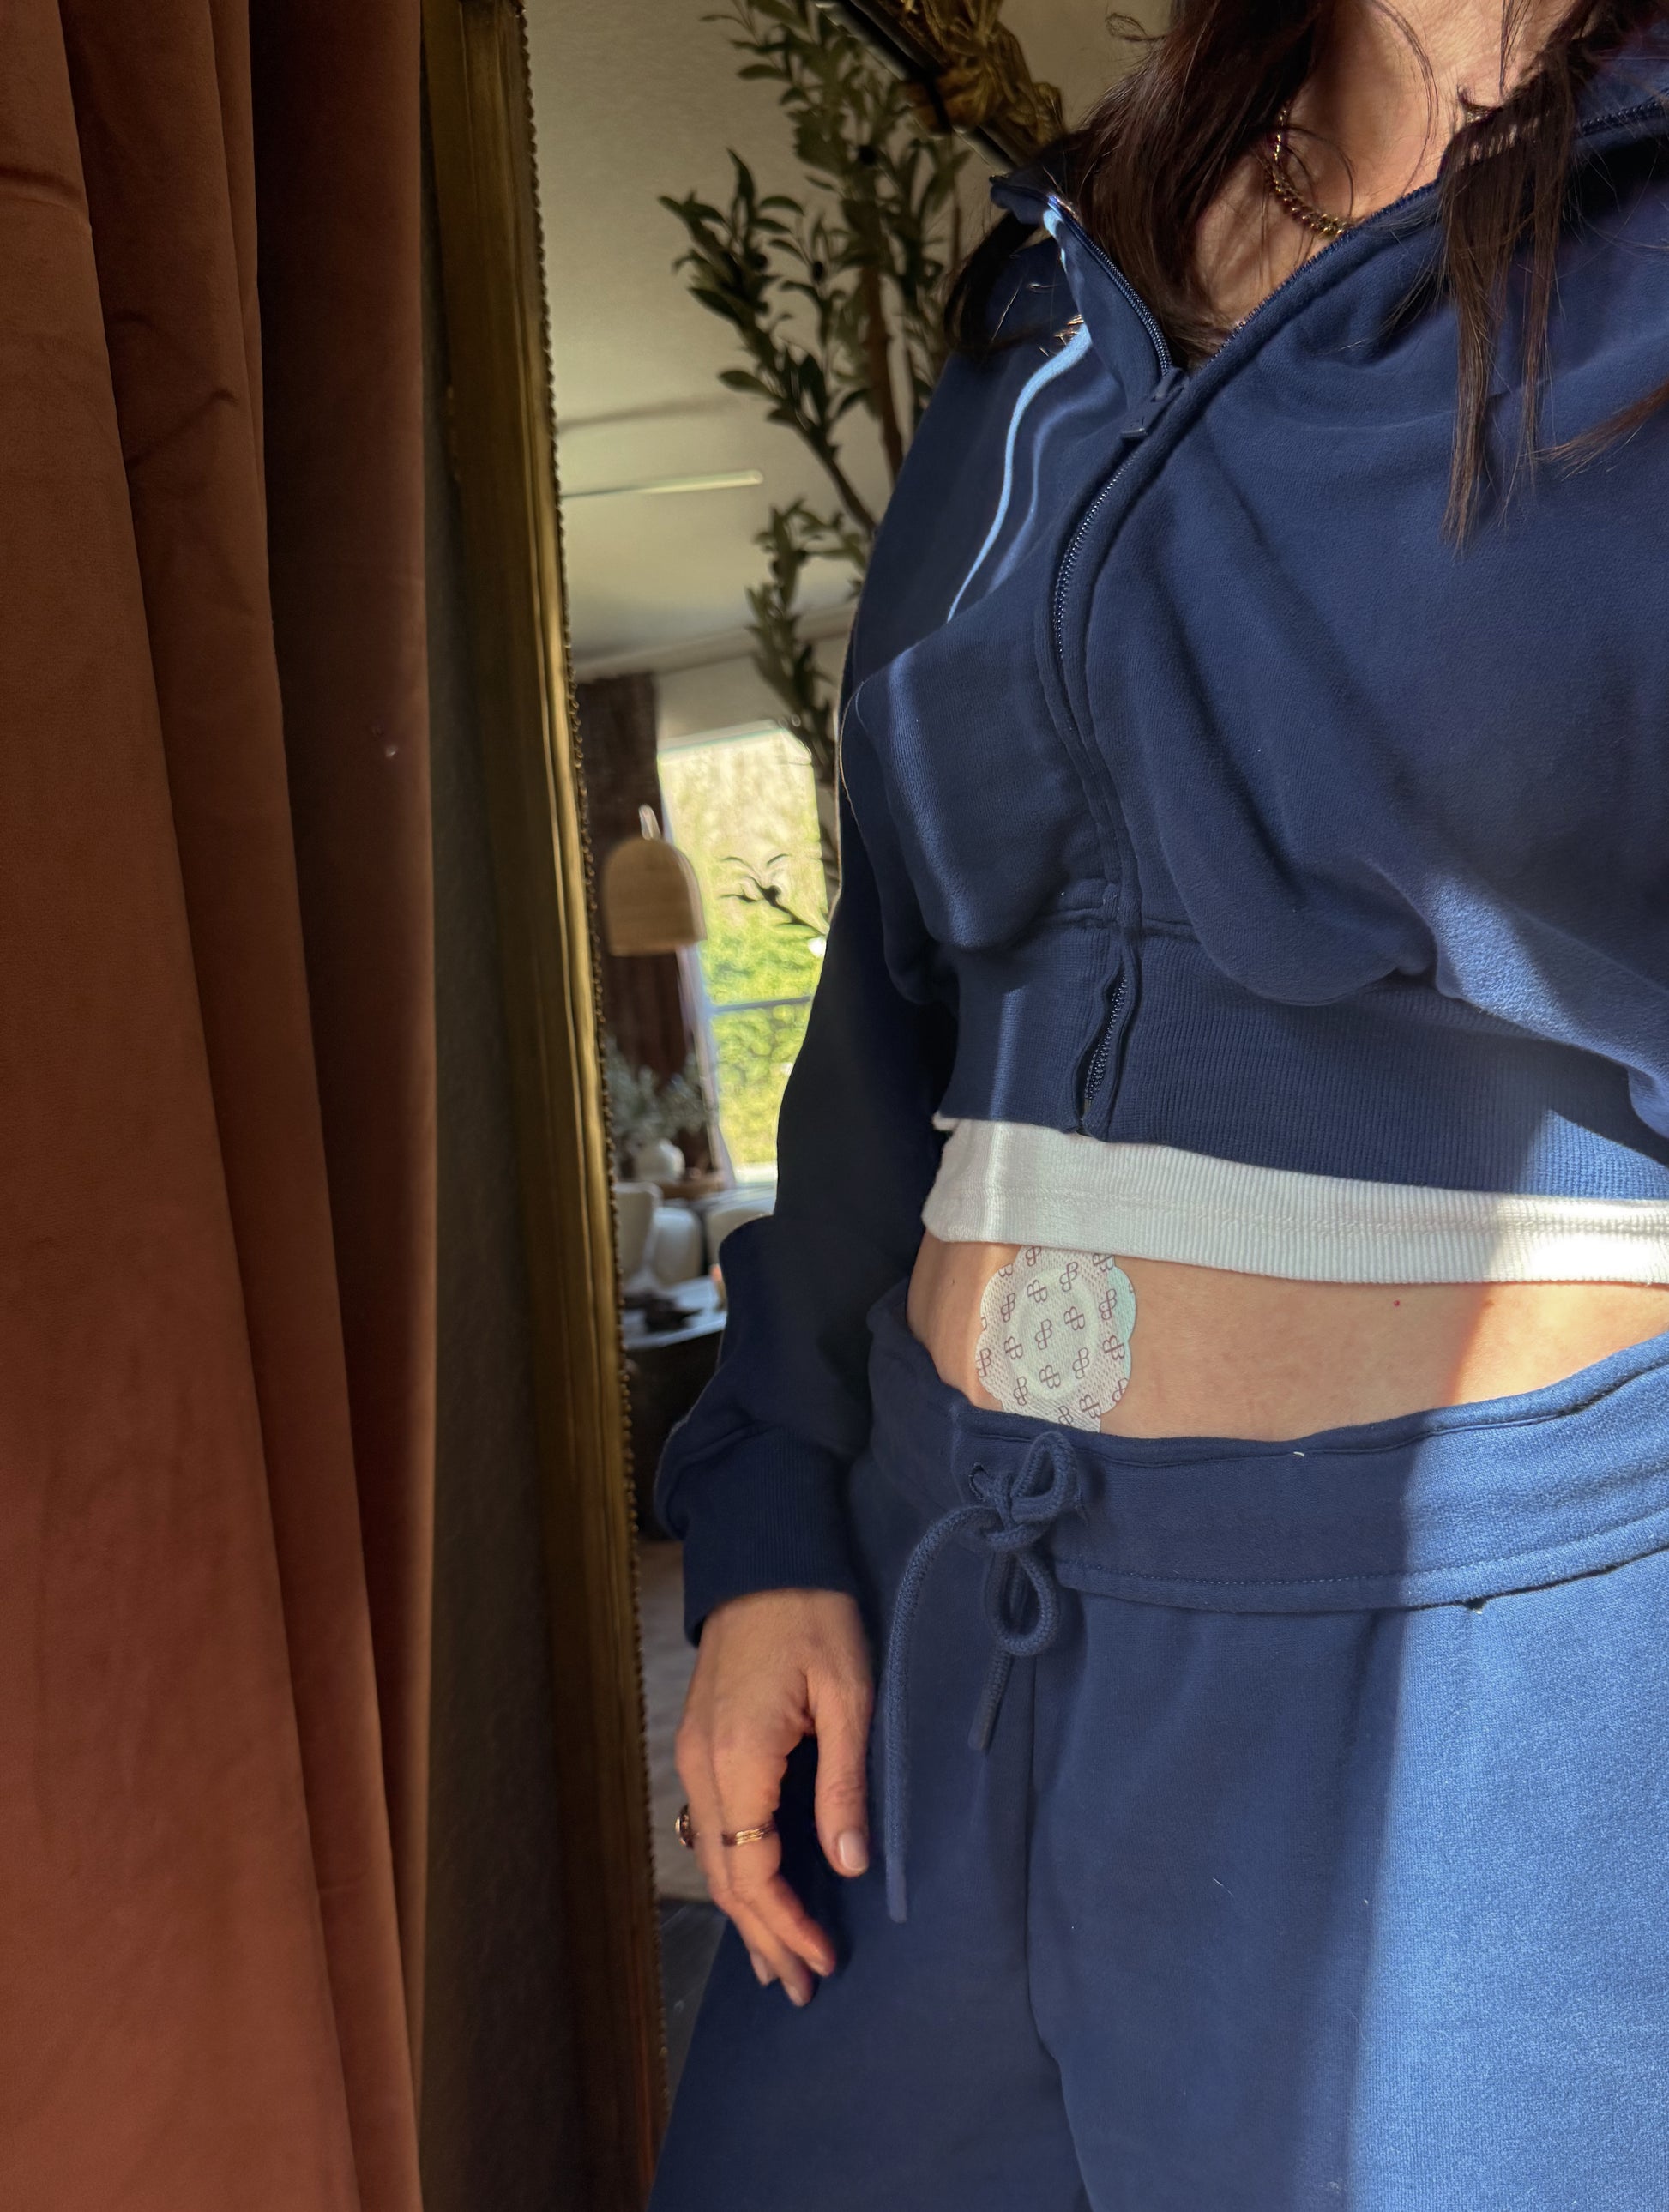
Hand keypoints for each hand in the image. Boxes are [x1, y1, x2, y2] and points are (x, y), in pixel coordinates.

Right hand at [675, 1586, 872, 2006]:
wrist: (763, 1555)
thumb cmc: (814, 1616)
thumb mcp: (848, 1693)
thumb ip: (844, 1782)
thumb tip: (847, 1864)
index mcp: (739, 1759)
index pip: (753, 1871)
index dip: (786, 1925)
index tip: (822, 1963)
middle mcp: (702, 1766)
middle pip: (725, 1876)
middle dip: (762, 1935)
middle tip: (800, 1988)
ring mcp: (693, 1754)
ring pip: (712, 1856)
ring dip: (744, 1912)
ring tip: (775, 1962)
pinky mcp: (698, 1741)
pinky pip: (711, 1826)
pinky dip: (734, 1870)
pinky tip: (754, 1891)